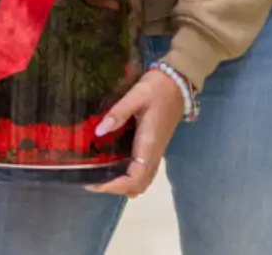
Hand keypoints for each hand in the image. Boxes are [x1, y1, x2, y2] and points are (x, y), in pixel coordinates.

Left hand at [89, 69, 184, 197]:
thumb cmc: (157, 88)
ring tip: (101, 174)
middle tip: (93, 179)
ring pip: (142, 180)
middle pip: (138, 185)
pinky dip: (130, 176)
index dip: (115, 186)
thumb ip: (118, 112)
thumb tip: (99, 131)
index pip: (135, 178)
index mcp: (149, 144)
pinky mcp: (156, 146)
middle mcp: (154, 153)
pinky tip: (114, 163)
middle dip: (116, 188)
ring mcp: (156, 151)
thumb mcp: (136, 95)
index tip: (94, 182)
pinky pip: (144, 170)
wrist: (178, 82)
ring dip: (123, 185)